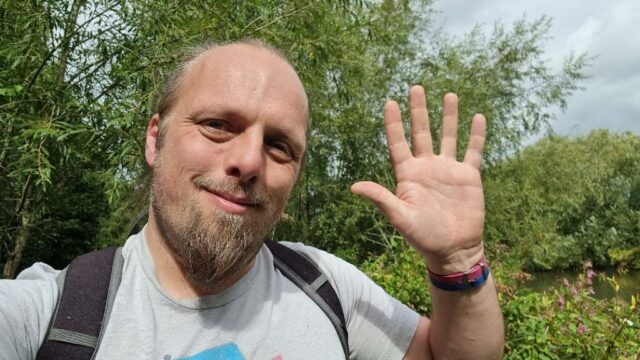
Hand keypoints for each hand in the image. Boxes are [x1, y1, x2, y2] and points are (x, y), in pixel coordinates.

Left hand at [351, 86, 485, 273]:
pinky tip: (478, 117)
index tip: (390, 103)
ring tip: (449, 95)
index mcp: (408, 175)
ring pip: (448, 136)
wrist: (453, 250)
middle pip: (422, 133)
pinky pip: (473, 151)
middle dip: (419, 111)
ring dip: (448, 117)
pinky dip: (476, 135)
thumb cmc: (423, 236)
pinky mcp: (468, 177)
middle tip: (416, 88)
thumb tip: (354, 187)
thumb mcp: (400, 216)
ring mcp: (448, 170)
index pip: (398, 143)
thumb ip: (381, 199)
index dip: (394, 124)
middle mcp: (427, 168)